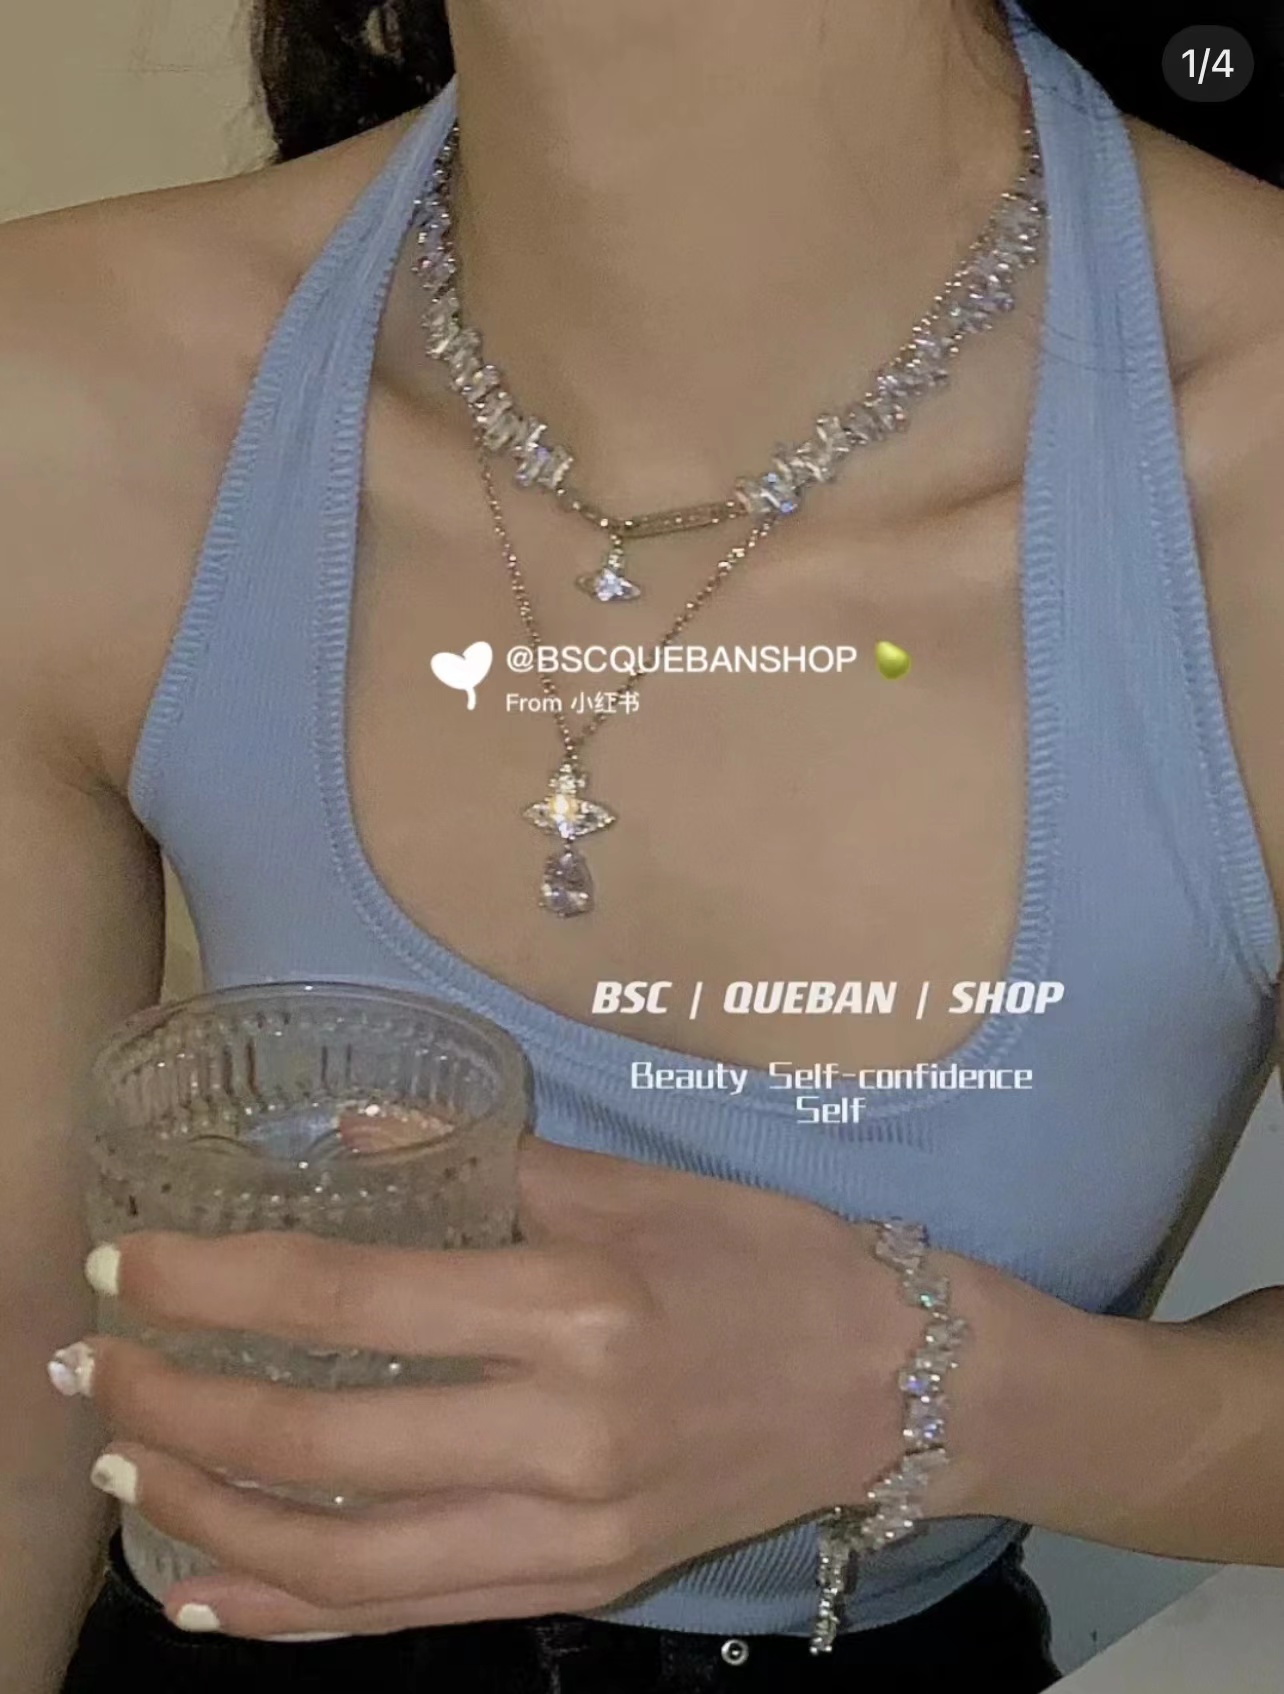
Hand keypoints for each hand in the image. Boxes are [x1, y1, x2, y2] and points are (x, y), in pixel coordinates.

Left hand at [58, 1136, 966, 1639]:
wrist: (890, 1383)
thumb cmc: (763, 1258)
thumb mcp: (632, 1186)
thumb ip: (483, 1166)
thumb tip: (349, 1136)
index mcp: (578, 1307)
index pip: (350, 1299)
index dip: (215, 1282)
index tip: (124, 1265)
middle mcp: (565, 1435)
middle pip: (321, 1439)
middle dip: (178, 1406)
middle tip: (94, 1372)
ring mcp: (569, 1534)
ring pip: (344, 1558)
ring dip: (209, 1515)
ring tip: (127, 1468)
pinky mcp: (577, 1589)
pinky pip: (407, 1615)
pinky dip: (291, 1611)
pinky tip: (210, 1585)